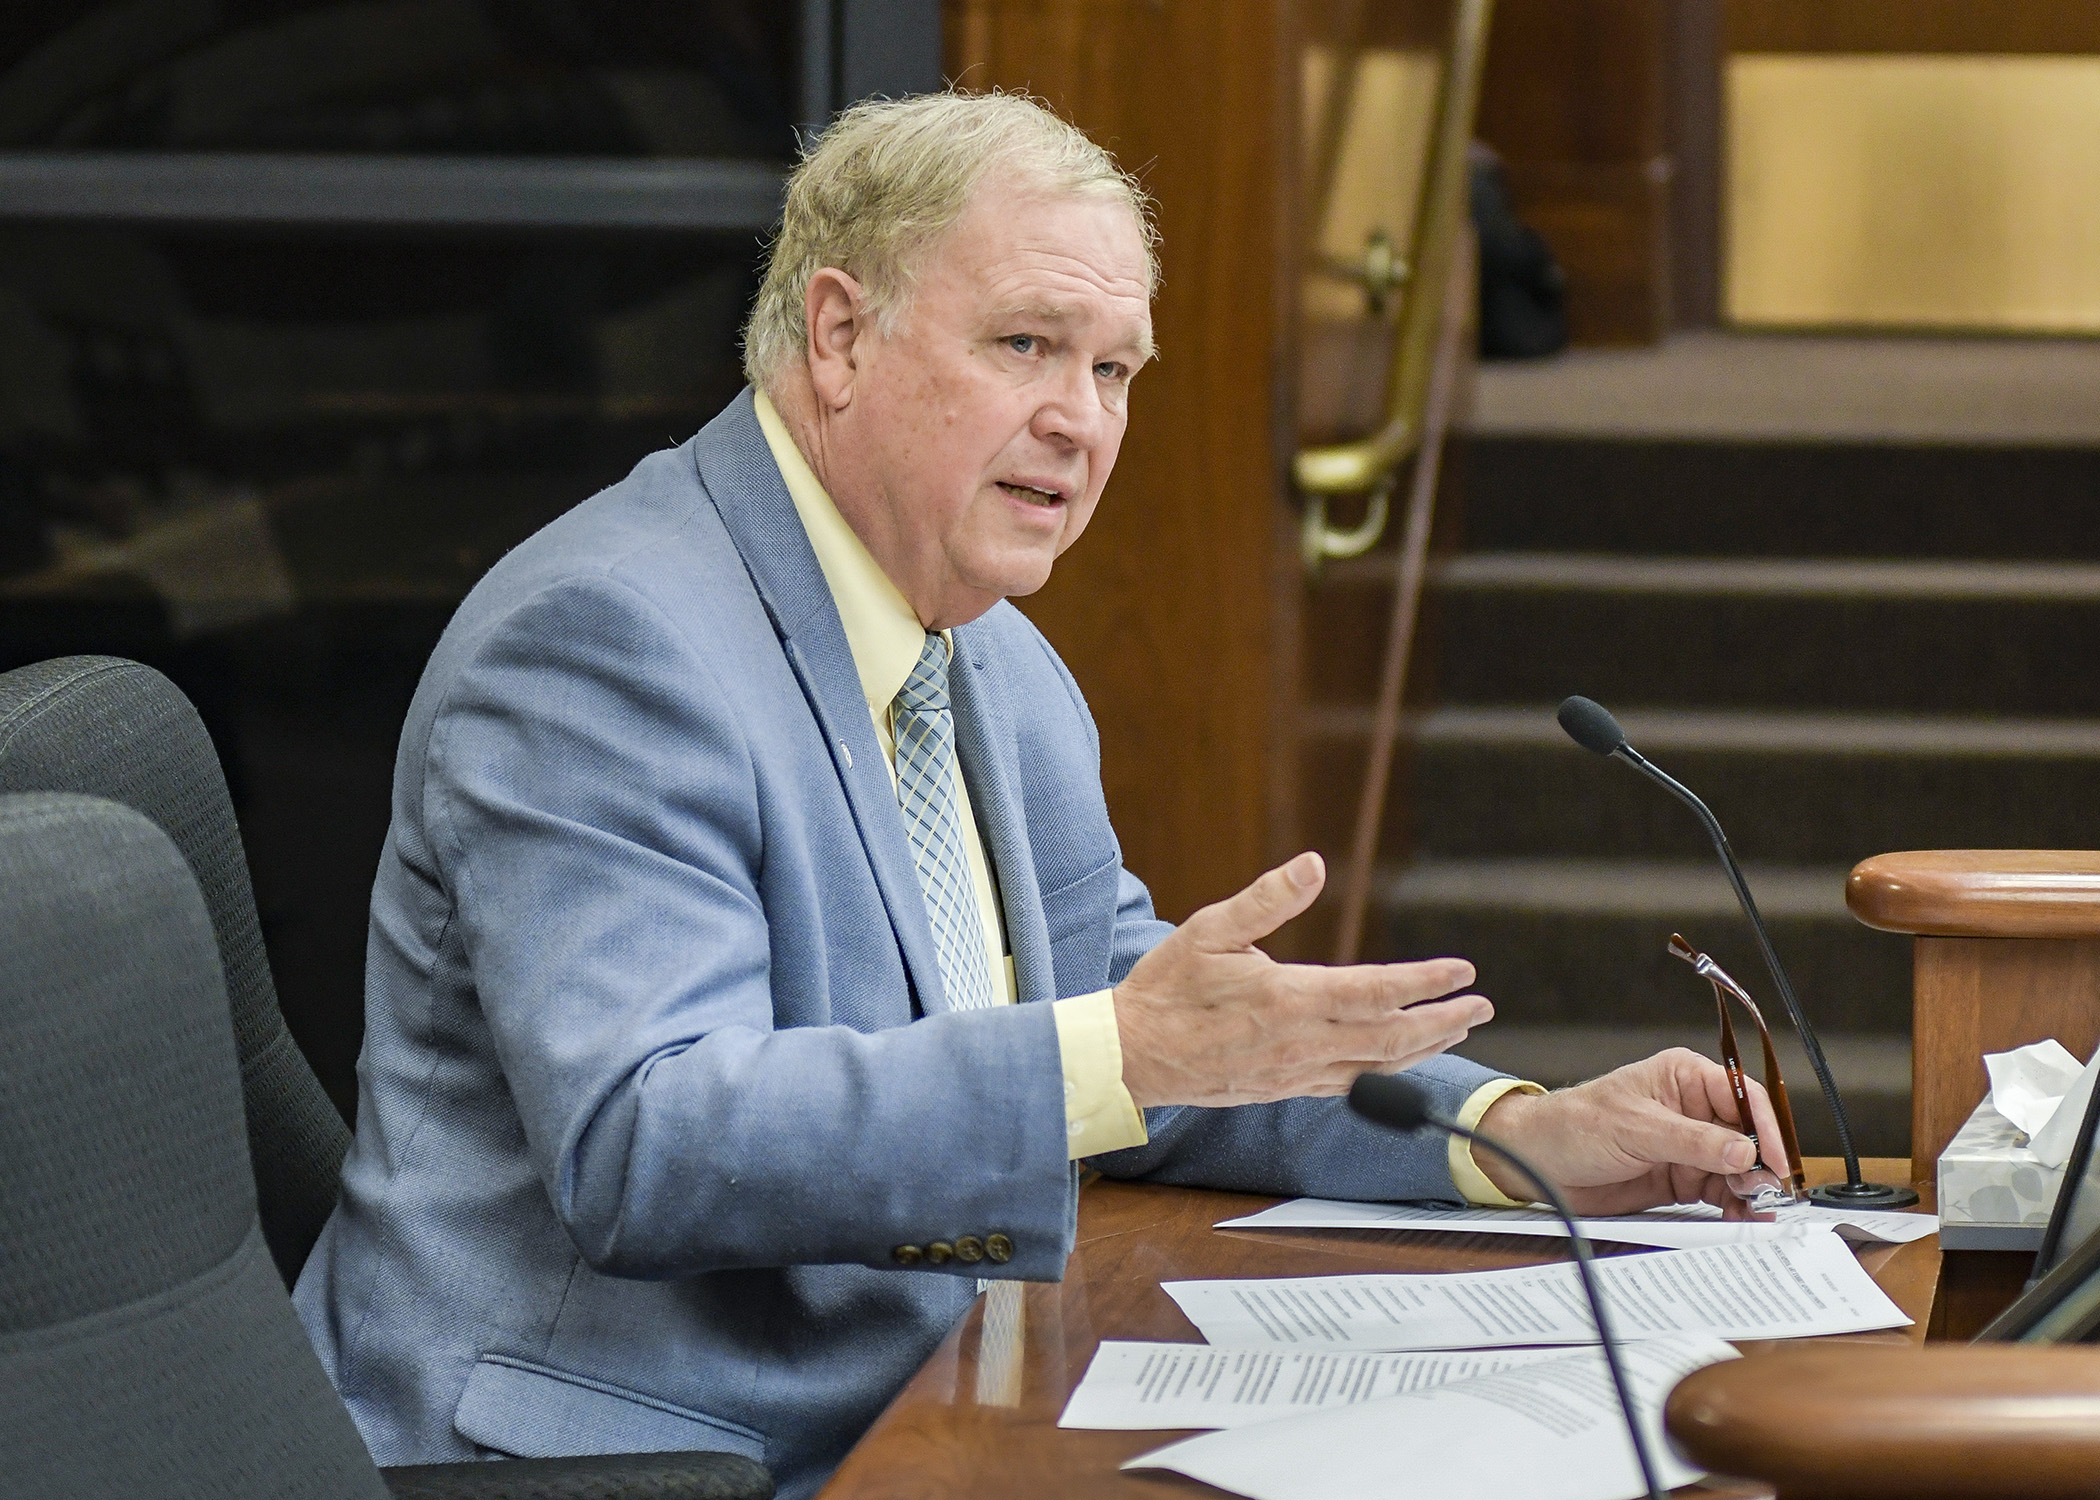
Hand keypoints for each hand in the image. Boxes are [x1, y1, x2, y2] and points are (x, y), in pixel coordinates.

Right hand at [1113, 851, 1492, 1108]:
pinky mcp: (1284, 1087)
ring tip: (1455, 1029)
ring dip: (1424, 1048)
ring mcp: (1296, 1072)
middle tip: (1481, 1004)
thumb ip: (1265, 899)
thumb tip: (1313, 866)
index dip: (1427, 981)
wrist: (1130, 1057)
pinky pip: (1350, 1084)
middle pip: (1393, 1036)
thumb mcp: (1209, 930)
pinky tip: (1399, 1062)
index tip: (1462, 970)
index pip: (1379, 992)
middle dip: (1444, 1019)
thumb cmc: (1165, 989)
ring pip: (1378, 1067)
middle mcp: (1303, 1043)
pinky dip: (1386, 1072)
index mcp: (1290, 1000)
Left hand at [1473, 1049, 1789, 1220]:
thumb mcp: (1635, 1128)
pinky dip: (1732, 1207)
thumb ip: (1692, 1141)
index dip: (1766, 1128)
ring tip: (1754, 1213)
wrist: (1536, 1163)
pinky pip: (1718, 1192)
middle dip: (1761, 1165)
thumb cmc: (1574, 1125)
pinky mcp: (1679, 1179)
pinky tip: (1739, 1219)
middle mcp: (1692, 1110)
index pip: (1743, 1097)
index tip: (1777, 1161)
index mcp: (1683, 1078)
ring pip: (1737, 1169)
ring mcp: (1688, 1147)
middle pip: (1747, 1136)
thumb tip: (1745, 1152)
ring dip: (1750, 1191)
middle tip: (1765, 1194)